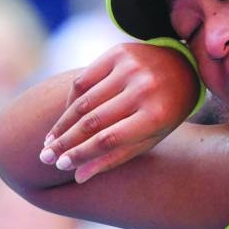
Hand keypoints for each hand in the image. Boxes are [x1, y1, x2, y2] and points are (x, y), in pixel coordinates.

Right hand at [40, 42, 200, 183]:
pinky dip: (71, 99)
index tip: (61, 165)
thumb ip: (116, 156)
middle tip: (44, 157)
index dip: (81, 154)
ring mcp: (130, 68)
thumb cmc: (166, 111)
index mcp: (156, 116)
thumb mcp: (151, 137)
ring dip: (62, 123)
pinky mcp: (119, 52)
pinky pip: (84, 79)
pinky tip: (65, 116)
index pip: (109, 140)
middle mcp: (143, 89)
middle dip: (65, 142)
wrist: (184, 66)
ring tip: (49, 141)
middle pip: (92, 121)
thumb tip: (78, 176)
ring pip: (84, 100)